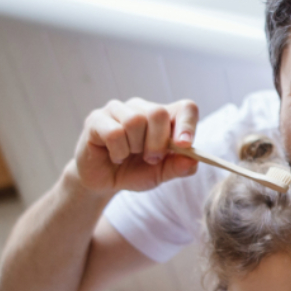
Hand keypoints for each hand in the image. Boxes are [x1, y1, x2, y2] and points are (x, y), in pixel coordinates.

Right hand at [74, 97, 199, 194]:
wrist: (104, 182)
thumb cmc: (134, 172)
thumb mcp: (160, 174)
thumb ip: (177, 167)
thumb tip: (193, 161)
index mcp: (164, 119)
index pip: (186, 108)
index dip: (188, 124)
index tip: (185, 145)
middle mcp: (142, 108)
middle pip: (158, 112)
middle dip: (157, 143)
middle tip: (150, 159)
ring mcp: (118, 109)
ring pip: (135, 121)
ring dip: (134, 147)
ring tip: (128, 155)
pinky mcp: (97, 118)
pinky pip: (114, 132)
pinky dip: (118, 152)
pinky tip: (115, 156)